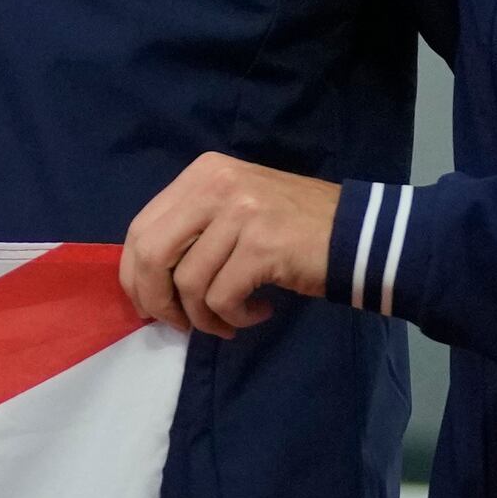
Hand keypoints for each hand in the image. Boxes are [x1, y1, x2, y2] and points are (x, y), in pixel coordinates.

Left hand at [122, 151, 339, 335]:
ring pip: (189, 284)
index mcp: (202, 173)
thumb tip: (143, 280)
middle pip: (153, 256)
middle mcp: (216, 184)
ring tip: (230, 321)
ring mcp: (241, 212)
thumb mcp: (233, 208)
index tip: (148, 305)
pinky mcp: (262, 246)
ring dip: (205, 317)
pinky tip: (257, 312)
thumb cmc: (293, 228)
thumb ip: (189, 229)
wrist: (361, 234)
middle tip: (179, 324)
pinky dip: (234, 318)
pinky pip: (222, 298)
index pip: (140, 229)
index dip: (134, 276)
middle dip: (157, 301)